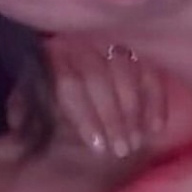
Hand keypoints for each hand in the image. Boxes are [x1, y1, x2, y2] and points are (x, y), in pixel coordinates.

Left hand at [47, 35, 167, 160]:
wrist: (73, 66)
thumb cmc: (52, 94)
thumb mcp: (37, 102)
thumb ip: (34, 113)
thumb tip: (38, 131)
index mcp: (54, 53)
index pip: (70, 84)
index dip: (85, 117)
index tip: (97, 146)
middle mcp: (82, 40)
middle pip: (99, 78)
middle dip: (112, 118)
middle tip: (121, 150)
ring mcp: (112, 41)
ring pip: (127, 74)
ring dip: (134, 113)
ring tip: (136, 144)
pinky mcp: (140, 49)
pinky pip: (152, 74)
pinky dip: (156, 101)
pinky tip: (156, 129)